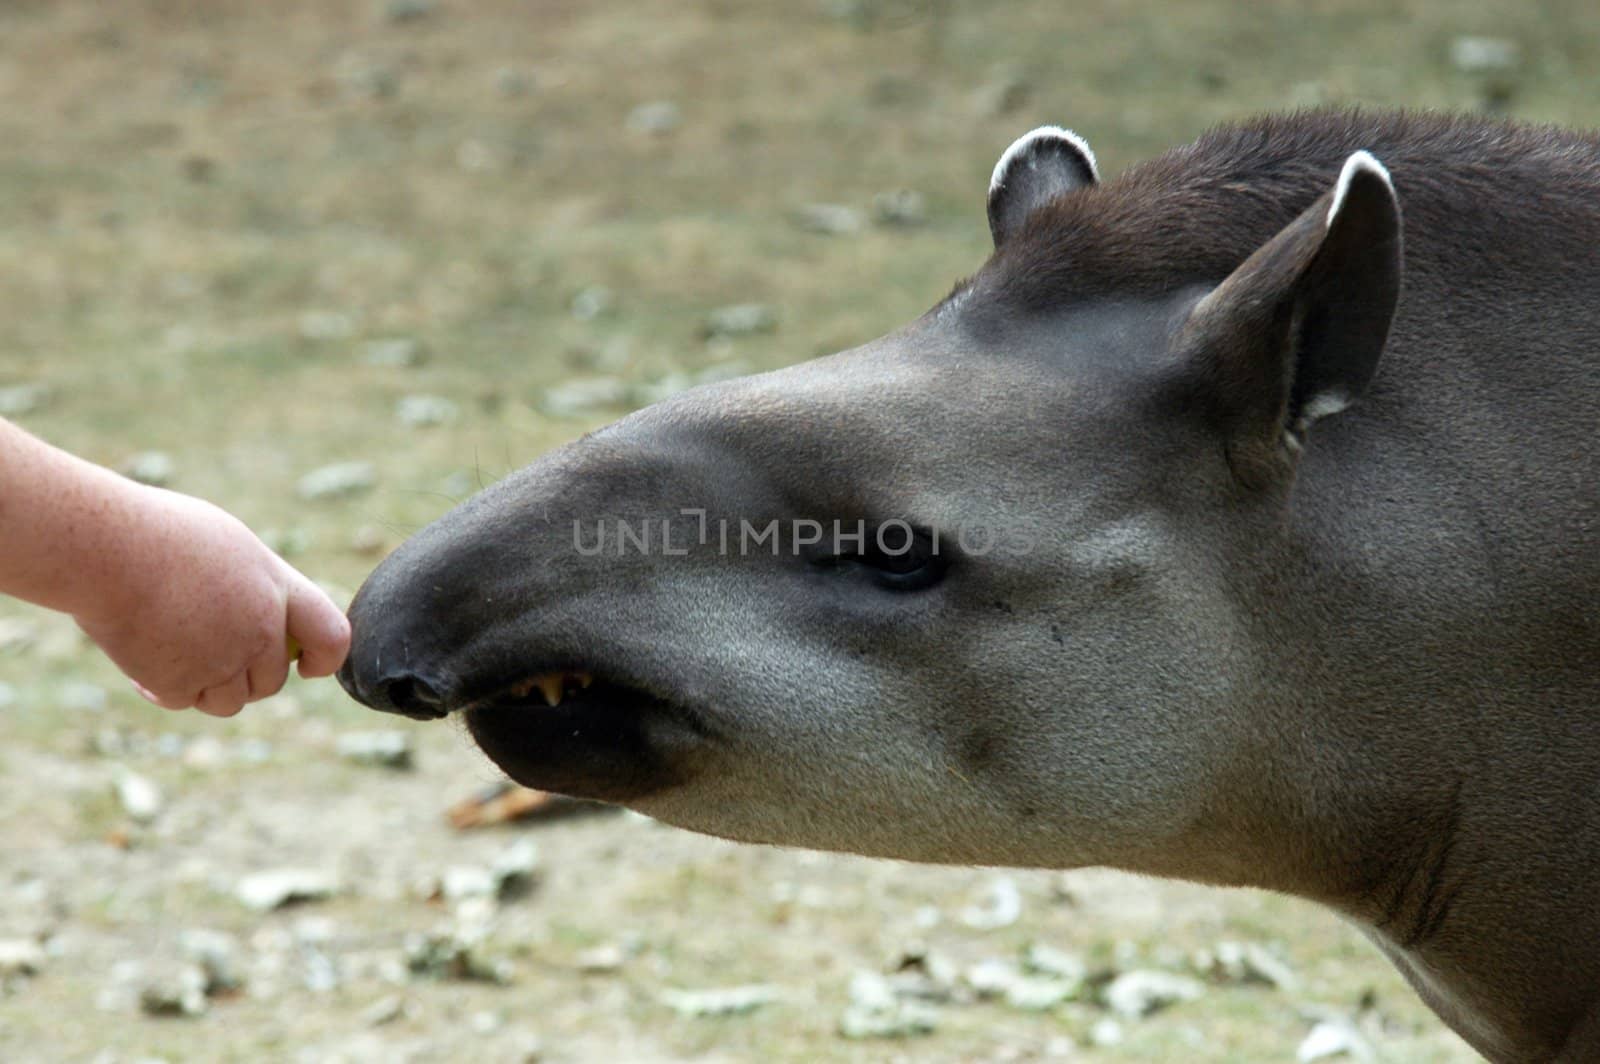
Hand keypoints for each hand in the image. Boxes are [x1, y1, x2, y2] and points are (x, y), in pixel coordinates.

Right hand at [73, 486, 350, 716]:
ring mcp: (222, 660)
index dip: (325, 659)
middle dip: (247, 677)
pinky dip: (164, 690)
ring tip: (177, 656)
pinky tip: (142, 663)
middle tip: (209, 654)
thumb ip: (252, 586)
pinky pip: (184, 701)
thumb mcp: (226, 545)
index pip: (332, 636)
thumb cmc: (158, 532)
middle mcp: (260, 628)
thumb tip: (264, 616)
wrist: (107, 547)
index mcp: (277, 588)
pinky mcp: (180, 683)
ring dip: (208, 688)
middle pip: (271, 681)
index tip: (307, 666)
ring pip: (231, 701)